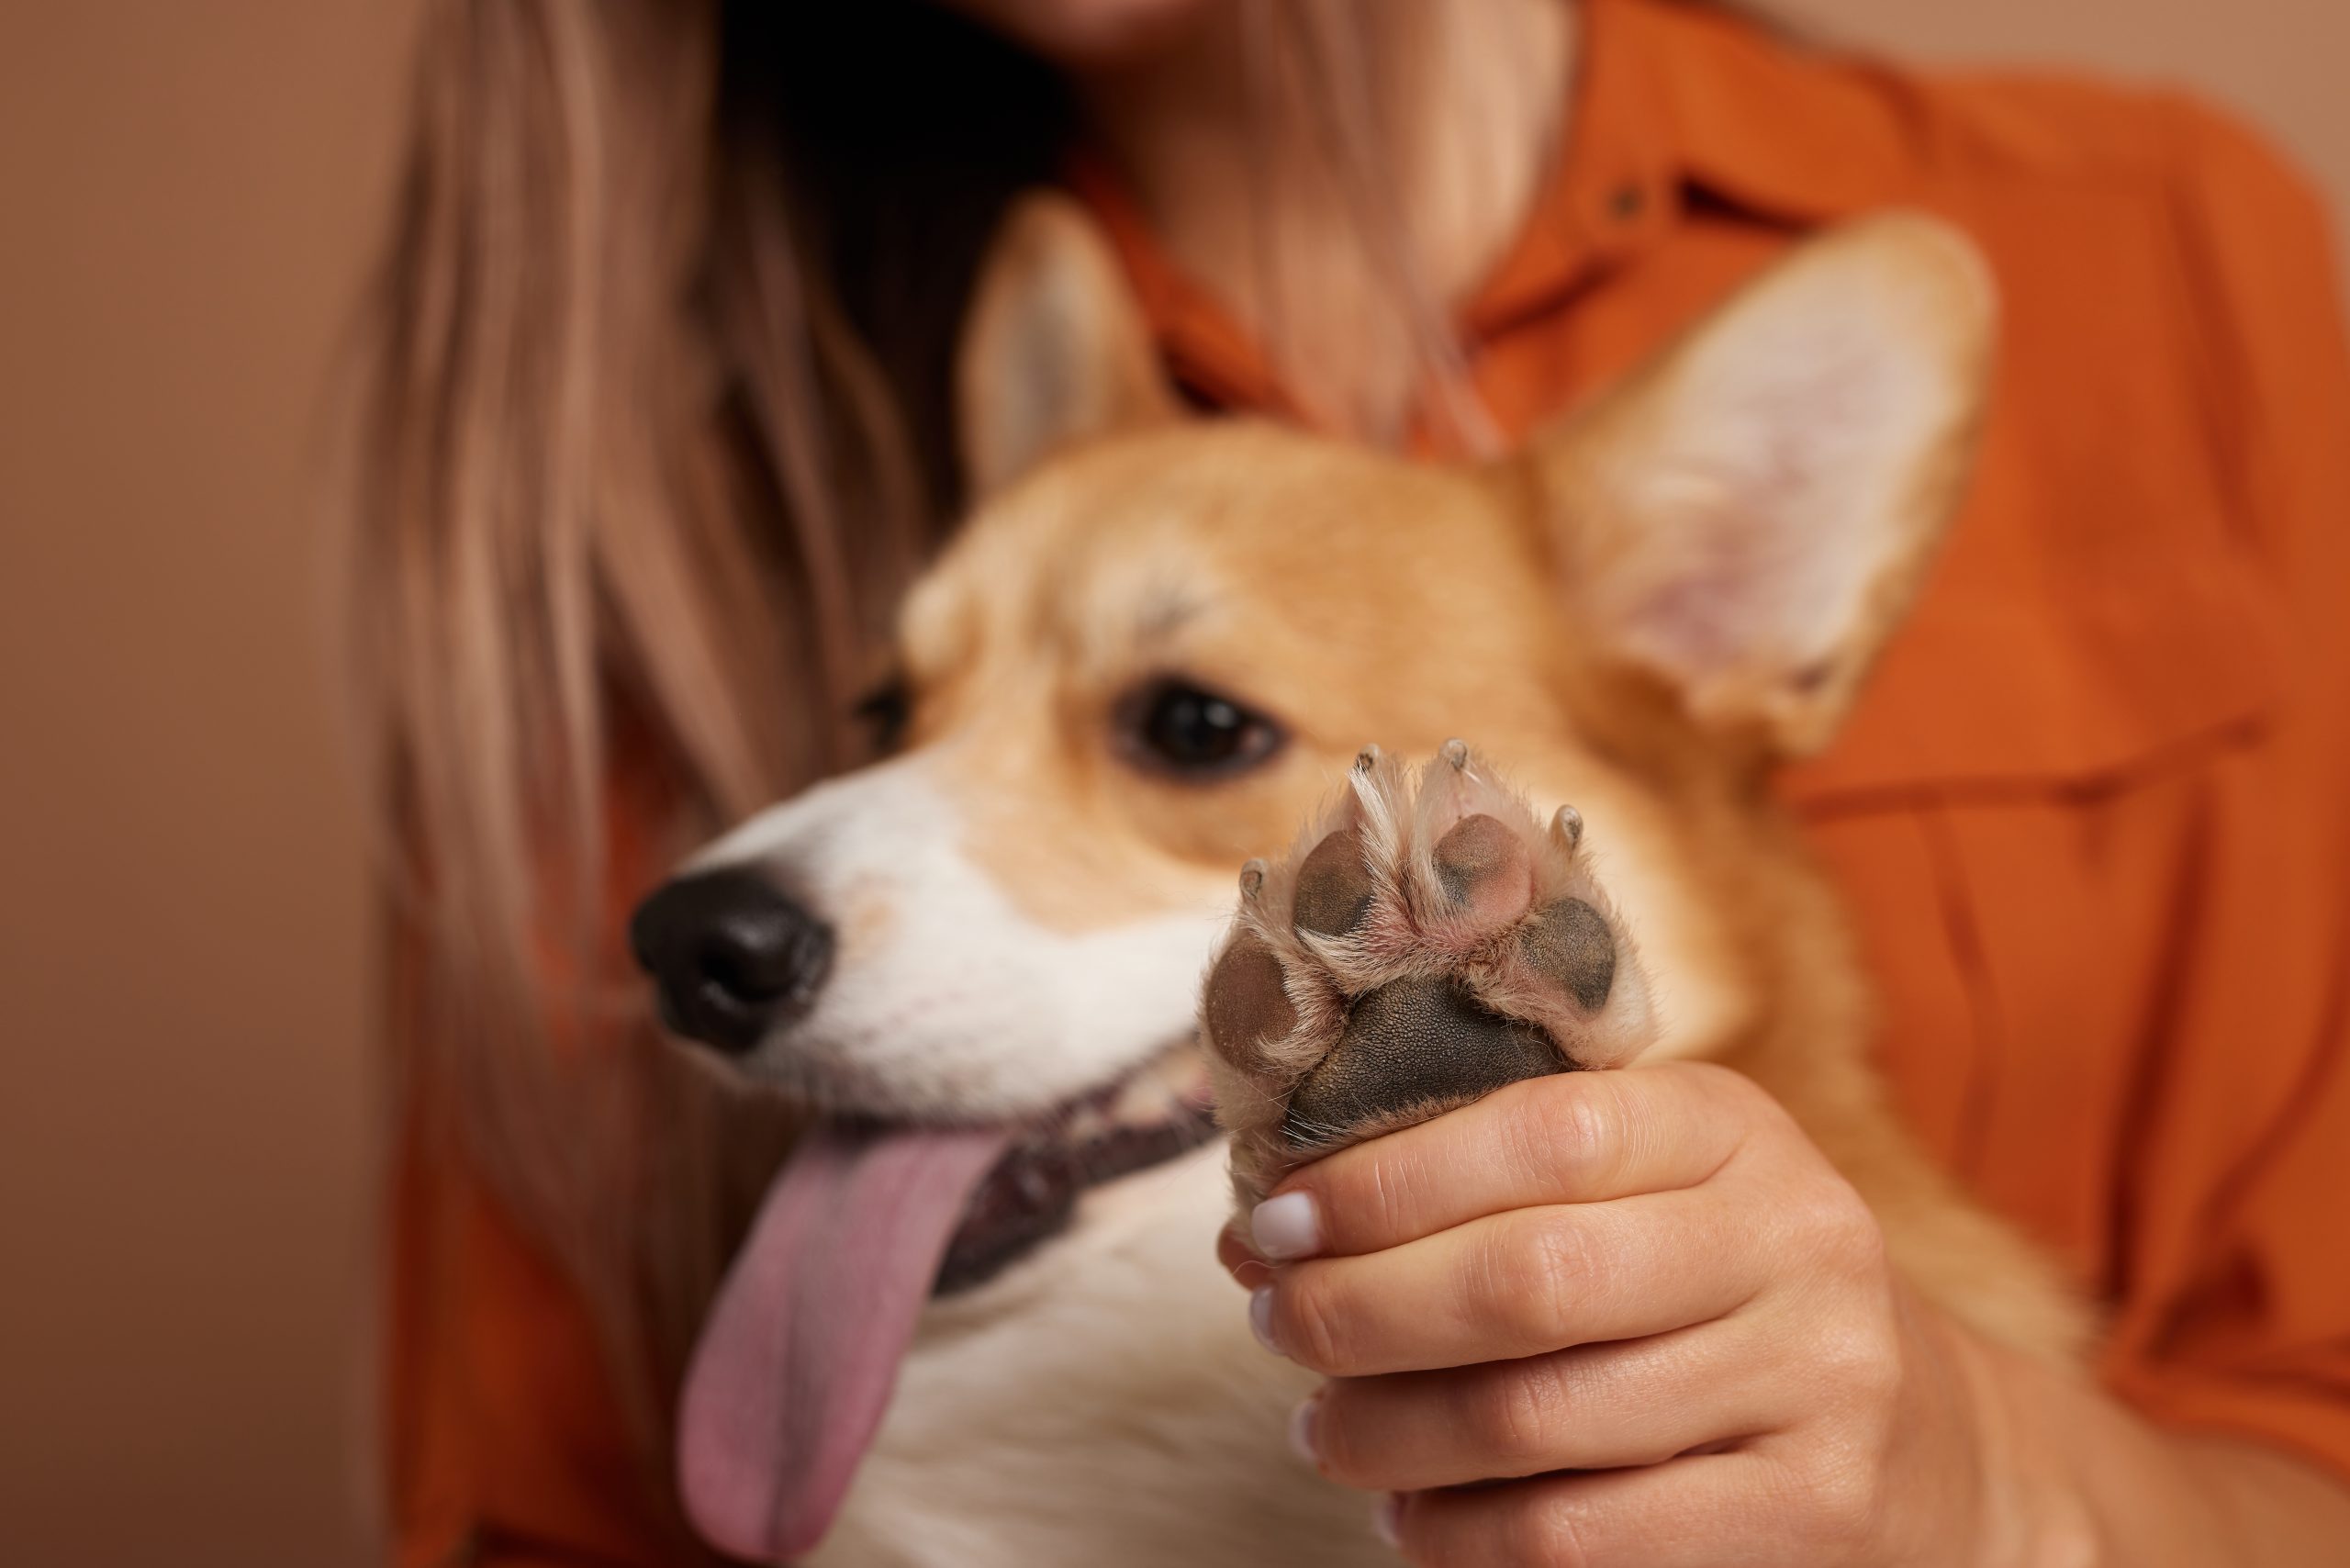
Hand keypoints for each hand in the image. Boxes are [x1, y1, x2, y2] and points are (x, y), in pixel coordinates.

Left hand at [1220, 1062, 2013, 1566]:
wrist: (1925, 1441)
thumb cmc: (1712, 1290)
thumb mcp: (1637, 1194)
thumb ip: (1476, 1189)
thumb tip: (1258, 1235)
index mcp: (1731, 1127)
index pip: (1535, 1134)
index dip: (1379, 1184)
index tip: (1271, 1226)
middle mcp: (1794, 1238)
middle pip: (1527, 1280)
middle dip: (1360, 1311)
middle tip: (1277, 1329)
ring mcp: (1814, 1381)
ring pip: (1536, 1420)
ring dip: (1389, 1433)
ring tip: (1324, 1428)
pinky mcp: (1805, 1513)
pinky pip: (1579, 1537)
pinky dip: (1461, 1535)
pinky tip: (1413, 1516)